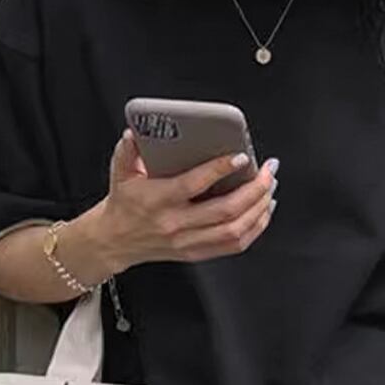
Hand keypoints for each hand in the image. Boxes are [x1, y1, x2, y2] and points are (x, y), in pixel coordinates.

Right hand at [78, 131, 277, 275]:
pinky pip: (234, 245)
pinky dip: (255, 228)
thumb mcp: (120, 172)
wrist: (115, 240)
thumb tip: (136, 131)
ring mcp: (188, 242)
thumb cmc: (124, 203)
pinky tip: (263, 211)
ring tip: (270, 187)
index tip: (241, 156)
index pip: (194, 184)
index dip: (220, 169)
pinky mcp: (196, 253)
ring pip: (235, 229)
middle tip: (268, 170)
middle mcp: (175, 224)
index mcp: (158, 200)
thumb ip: (129, 150)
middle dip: (254, 188)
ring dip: (259, 208)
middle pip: (225, 209)